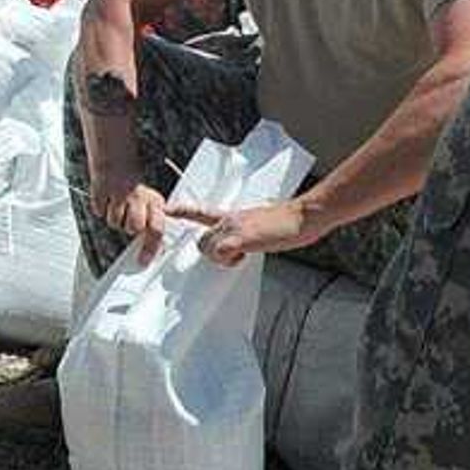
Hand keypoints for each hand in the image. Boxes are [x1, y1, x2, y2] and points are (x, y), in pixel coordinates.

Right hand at [98, 181, 177, 260]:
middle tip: (128, 217)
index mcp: (155, 201)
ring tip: (117, 204)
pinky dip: (101, 208)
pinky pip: (99, 212)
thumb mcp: (151, 201)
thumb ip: (152, 222)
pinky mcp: (102, 190)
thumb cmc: (135, 186)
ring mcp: (120, 193)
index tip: (143, 261)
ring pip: (115, 222)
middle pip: (133, 228)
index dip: (150, 248)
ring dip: (114, 217)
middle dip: (128, 227)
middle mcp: (140, 197)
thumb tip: (152, 249)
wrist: (116, 157)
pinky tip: (107, 198)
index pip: (157, 230)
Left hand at [183, 193, 323, 265]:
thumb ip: (246, 233)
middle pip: (202, 239)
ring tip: (243, 254)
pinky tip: (243, 256)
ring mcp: (234, 227)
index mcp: (234, 215)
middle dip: (212, 252)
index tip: (168, 209)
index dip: (184, 211)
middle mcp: (230, 219)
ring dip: (221, 257)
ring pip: (208, 246)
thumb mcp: (260, 226)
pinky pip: (219, 252)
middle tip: (234, 256)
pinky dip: (228, 260)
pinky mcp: (242, 237)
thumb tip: (242, 245)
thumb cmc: (287, 223)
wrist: (301, 215)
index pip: (203, 211)